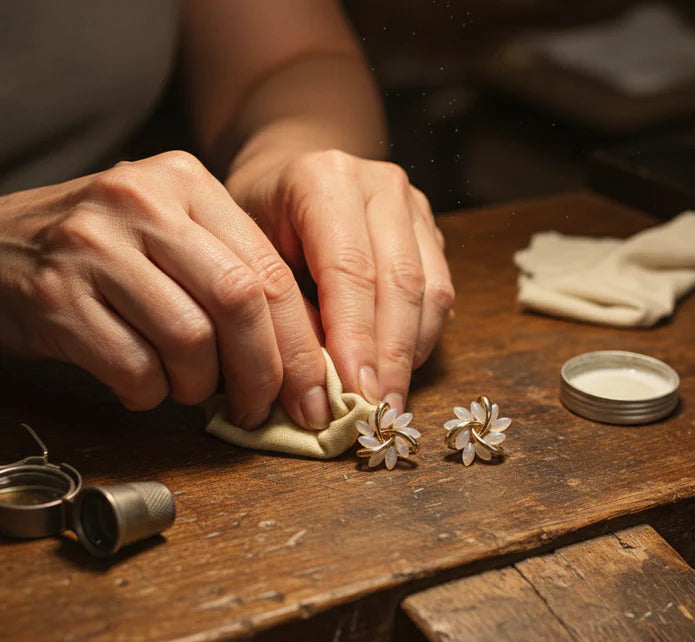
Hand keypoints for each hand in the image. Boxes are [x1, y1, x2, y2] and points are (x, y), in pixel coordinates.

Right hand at [0, 151, 329, 429]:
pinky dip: (149, 393)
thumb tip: (302, 359)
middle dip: (262, 372)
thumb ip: (233, 274)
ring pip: (190, 340)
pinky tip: (142, 385)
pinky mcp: (56, 295)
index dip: (300, 345)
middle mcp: (142, 203)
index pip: (268, 273)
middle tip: (257, 408)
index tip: (312, 392)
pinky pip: (134, 367)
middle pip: (239, 303)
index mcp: (187, 183)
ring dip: (199, 386)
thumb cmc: (103, 252)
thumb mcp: (171, 234)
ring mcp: (94, 245)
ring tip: (186, 388)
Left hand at [227, 149, 453, 410]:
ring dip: (411, 352)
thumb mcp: (249, 255)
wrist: (288, 172)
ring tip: (391, 400)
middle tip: (379, 411)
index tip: (356, 395)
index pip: (348, 269)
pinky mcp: (431, 228)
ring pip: (430, 288)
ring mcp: (412, 203)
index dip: (355, 338)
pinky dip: (423, 336)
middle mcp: (377, 183)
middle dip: (389, 355)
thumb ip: (284, 308)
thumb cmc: (257, 220)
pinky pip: (441, 290)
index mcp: (322, 179)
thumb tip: (318, 383)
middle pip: (398, 280)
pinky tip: (401, 369)